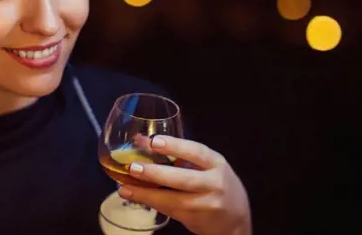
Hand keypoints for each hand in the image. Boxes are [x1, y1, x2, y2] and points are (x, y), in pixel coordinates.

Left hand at [117, 135, 251, 234]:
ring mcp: (205, 204)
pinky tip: (135, 195)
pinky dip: (151, 202)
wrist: (235, 220)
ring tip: (125, 186)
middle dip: (156, 173)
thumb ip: (182, 155)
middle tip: (133, 166)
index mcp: (216, 164)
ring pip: (173, 200)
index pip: (196, 152)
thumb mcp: (209, 166)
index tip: (154, 141)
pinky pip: (169, 210)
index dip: (175, 146)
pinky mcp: (195, 219)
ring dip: (146, 193)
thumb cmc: (217, 185)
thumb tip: (144, 141)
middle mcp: (214, 184)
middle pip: (184, 178)